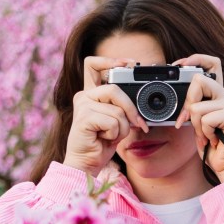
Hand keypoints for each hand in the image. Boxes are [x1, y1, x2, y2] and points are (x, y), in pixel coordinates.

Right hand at [62, 56, 148, 175]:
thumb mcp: (117, 121)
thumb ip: (123, 106)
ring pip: (117, 110)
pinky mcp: (84, 118)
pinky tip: (102, 139)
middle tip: (138, 123)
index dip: (111, 60)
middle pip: (114, 88)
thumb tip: (141, 101)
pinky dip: (115, 134)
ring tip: (109, 136)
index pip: (93, 64)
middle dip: (130, 108)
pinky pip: (113, 122)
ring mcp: (82, 106)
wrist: (86, 163)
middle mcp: (84, 96)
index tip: (131, 63)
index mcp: (91, 93)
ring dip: (122, 128)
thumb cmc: (101, 143)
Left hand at [173, 54, 223, 182]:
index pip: (212, 62)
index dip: (196, 58)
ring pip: (197, 106)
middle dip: (187, 103)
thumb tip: (177, 100)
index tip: (179, 66)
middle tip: (188, 122)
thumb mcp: (197, 123)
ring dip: (196, 127)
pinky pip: (205, 120)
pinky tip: (214, 140)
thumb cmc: (212, 146)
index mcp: (218, 94)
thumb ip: (192, 107)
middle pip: (198, 80)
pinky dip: (204, 134)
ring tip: (206, 136)